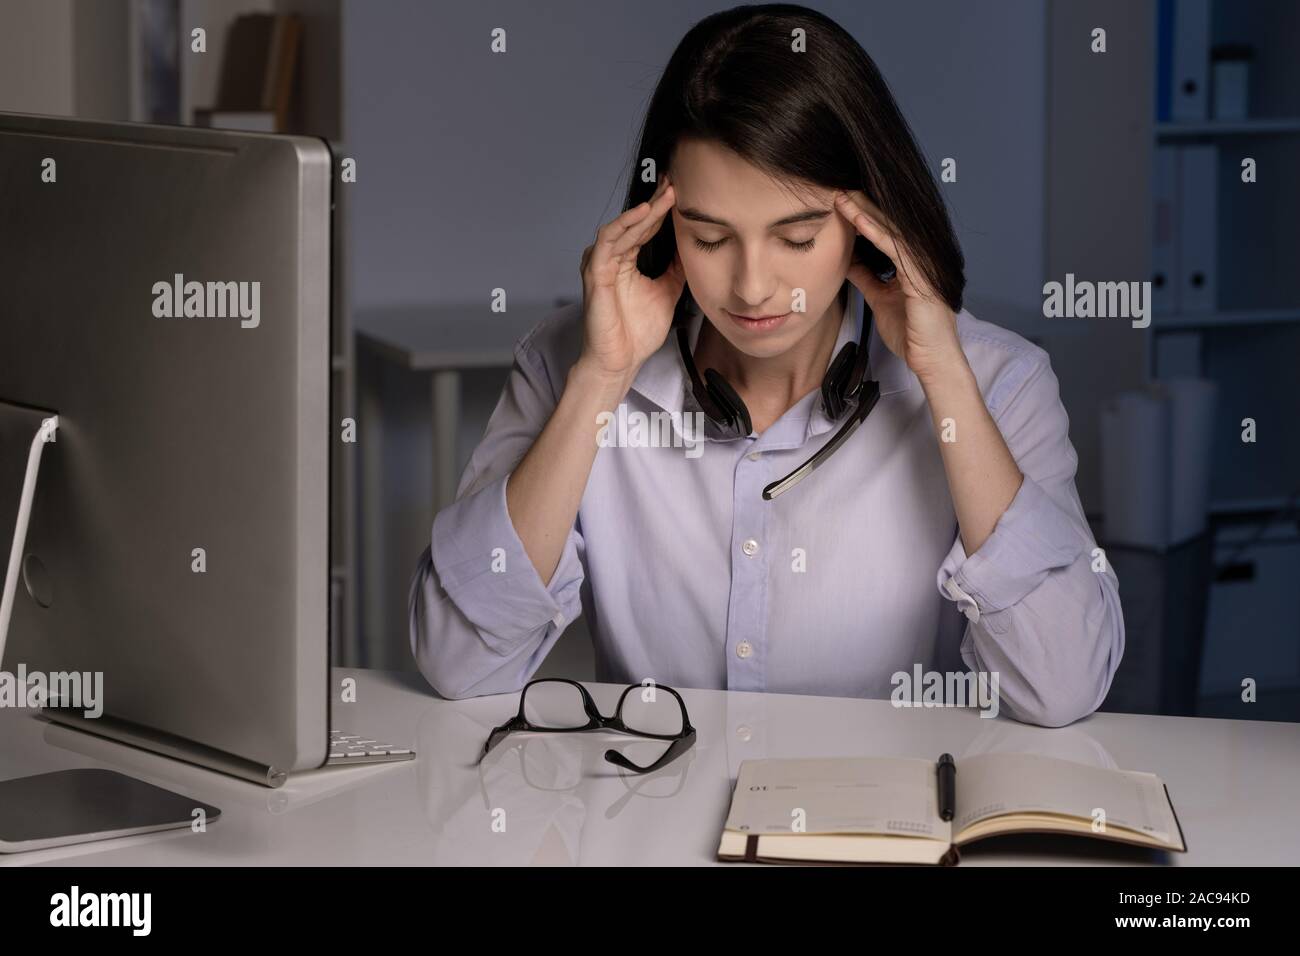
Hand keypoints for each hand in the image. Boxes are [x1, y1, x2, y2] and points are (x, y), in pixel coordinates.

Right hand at [578, 174, 684, 381]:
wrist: (620, 361)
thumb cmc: (636, 333)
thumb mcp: (668, 292)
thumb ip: (677, 269)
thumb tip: (693, 247)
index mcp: (627, 261)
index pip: (645, 227)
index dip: (662, 209)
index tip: (683, 192)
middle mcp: (612, 257)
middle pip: (635, 222)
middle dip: (656, 202)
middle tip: (676, 181)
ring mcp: (601, 263)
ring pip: (623, 227)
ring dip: (645, 210)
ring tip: (666, 194)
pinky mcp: (595, 272)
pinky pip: (609, 241)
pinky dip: (626, 225)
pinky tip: (644, 213)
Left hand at [833, 190, 964, 381]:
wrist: (930, 359)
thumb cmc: (912, 333)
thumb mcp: (880, 299)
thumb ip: (867, 277)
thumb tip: (848, 260)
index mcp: (911, 263)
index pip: (885, 232)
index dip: (863, 216)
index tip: (839, 203)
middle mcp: (919, 259)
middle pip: (888, 224)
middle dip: (862, 205)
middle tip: (838, 188)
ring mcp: (922, 266)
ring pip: (891, 230)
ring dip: (864, 213)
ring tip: (842, 197)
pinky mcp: (921, 276)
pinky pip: (895, 249)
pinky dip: (876, 232)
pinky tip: (857, 219)